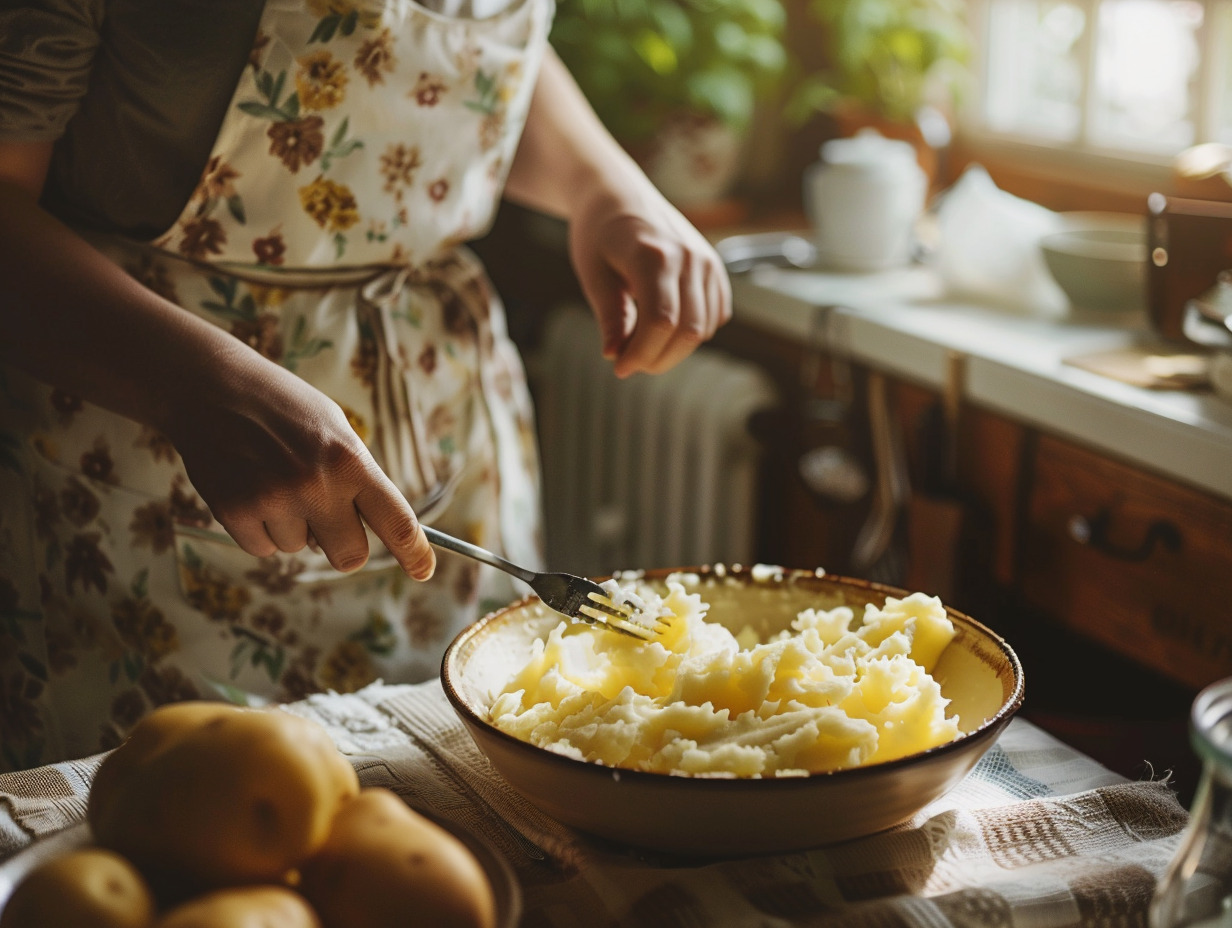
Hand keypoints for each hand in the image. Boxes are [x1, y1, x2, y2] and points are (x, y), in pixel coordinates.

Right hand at [163, 344, 435, 579]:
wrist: (211, 387)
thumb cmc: (283, 408)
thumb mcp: (335, 430)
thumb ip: (358, 478)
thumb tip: (373, 529)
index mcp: (351, 461)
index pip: (398, 522)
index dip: (415, 554)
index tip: (423, 572)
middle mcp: (317, 485)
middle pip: (350, 556)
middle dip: (343, 545)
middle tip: (327, 518)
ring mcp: (274, 500)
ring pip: (299, 550)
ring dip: (292, 527)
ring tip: (274, 481)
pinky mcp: (236, 512)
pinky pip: (263, 549)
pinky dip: (260, 530)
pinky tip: (250, 489)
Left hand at [568, 179, 731, 377]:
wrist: (619, 195)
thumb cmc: (599, 233)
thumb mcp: (593, 273)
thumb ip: (609, 315)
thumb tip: (615, 355)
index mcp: (654, 254)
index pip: (660, 321)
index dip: (641, 353)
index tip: (619, 367)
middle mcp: (689, 257)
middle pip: (687, 331)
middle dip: (658, 359)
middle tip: (630, 363)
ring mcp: (707, 262)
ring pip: (703, 329)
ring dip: (673, 350)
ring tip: (641, 344)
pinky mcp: (715, 268)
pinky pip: (714, 317)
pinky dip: (691, 333)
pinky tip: (663, 328)